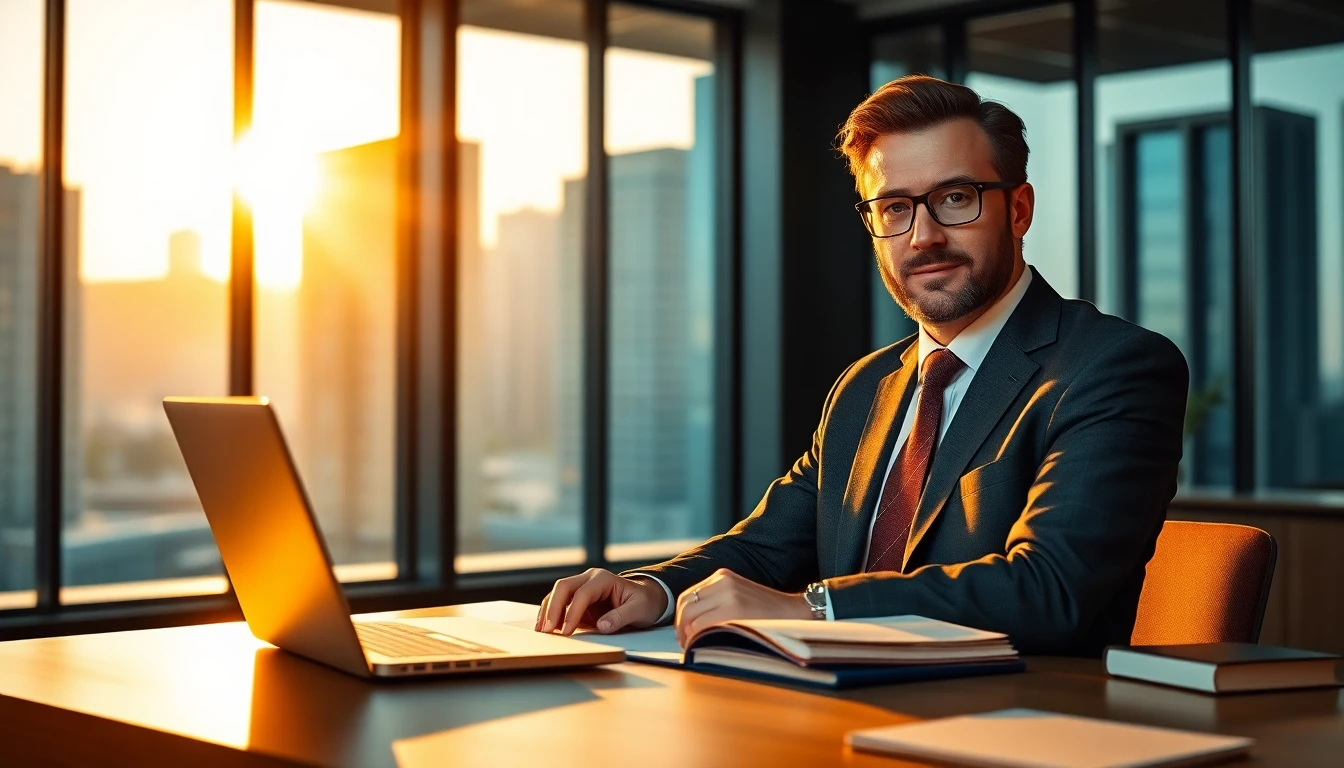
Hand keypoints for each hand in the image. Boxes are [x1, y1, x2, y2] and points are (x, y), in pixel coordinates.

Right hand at [535, 568, 668, 635]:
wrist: (646, 599)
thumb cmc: (644, 602)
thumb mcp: (639, 609)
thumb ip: (622, 616)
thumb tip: (603, 626)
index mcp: (604, 579)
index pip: (583, 593)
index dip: (572, 612)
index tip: (567, 631)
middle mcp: (589, 579)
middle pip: (563, 587)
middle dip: (553, 608)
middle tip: (547, 630)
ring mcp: (581, 588)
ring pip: (557, 594)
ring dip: (547, 611)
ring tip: (542, 631)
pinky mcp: (577, 601)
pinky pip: (559, 604)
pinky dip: (550, 614)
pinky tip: (545, 628)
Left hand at [674, 569, 812, 647]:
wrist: (796, 613)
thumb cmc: (767, 611)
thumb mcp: (738, 594)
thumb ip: (716, 600)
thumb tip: (689, 622)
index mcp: (722, 576)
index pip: (687, 597)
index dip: (680, 618)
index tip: (683, 633)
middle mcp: (723, 582)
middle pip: (685, 607)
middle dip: (681, 628)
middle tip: (685, 644)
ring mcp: (729, 595)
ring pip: (692, 619)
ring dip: (688, 636)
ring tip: (694, 648)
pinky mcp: (735, 611)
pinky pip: (703, 627)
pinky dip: (698, 639)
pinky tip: (703, 647)